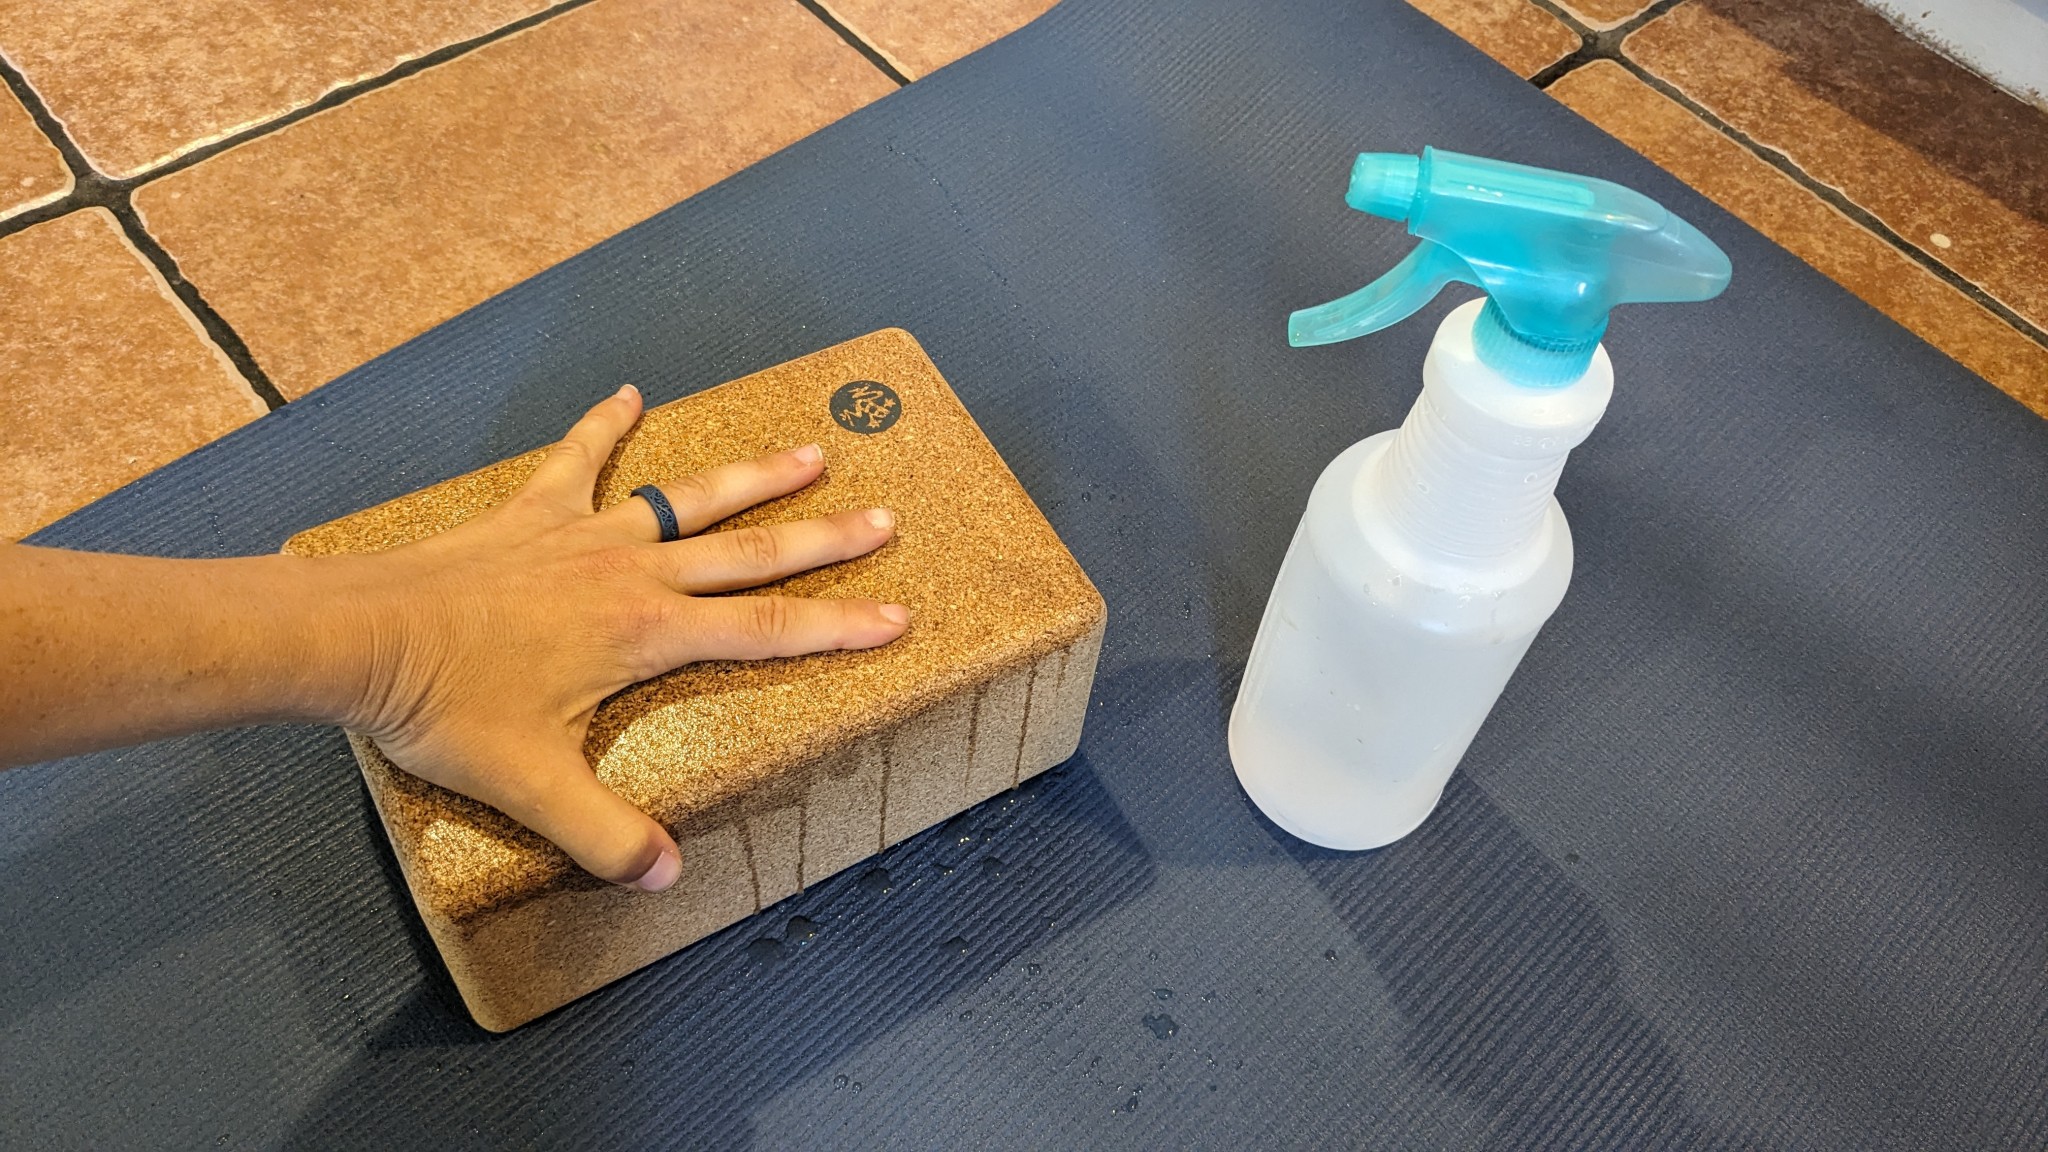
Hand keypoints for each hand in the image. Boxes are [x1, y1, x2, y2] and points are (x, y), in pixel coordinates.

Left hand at [347, 385, 906, 890]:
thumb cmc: (447, 710)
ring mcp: (583, 535)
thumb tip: (666, 874)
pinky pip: (578, 459)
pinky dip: (605, 427)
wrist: (361, 638)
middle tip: (883, 519)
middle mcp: (630, 573)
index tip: (895, 616)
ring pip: (686, 500)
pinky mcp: (531, 514)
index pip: (764, 629)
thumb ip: (604, 834)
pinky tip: (629, 394)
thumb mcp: (532, 787)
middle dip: (822, 538)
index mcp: (645, 634)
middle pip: (748, 552)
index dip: (836, 626)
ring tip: (808, 452)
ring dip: (751, 478)